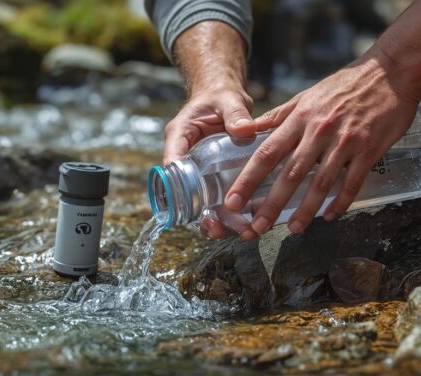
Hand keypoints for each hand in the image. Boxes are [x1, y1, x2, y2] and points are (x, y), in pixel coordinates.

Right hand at [164, 85, 255, 239]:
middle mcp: (185, 158)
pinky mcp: (213, 179)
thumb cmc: (221, 98)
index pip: (171, 163)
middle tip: (216, 229)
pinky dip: (231, 214)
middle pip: (184, 194)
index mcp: (179, 137)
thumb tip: (245, 130)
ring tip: (240, 233)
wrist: (226, 101)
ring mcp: (199, 172)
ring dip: (218, 221)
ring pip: (202, 203)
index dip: (176, 186)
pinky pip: (218, 200)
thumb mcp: (228, 101)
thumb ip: (236, 114)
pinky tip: (250, 225)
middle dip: (199, 215)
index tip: (187, 205)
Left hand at [224, 48, 420, 237]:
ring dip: (305, 209)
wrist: (391, 72)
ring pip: (321, 182)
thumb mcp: (306, 96)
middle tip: (256, 228)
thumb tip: (248, 129)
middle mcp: (319, 131)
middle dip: (271, 204)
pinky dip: (341, 202)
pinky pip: (352, 182)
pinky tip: (330, 216)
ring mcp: (345, 141)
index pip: (267, 153)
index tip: (233, 201)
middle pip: (290, 173)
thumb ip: (278, 116)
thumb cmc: (345, 85)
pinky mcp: (369, 149)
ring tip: (293, 229)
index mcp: (300, 118)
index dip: (248, 179)